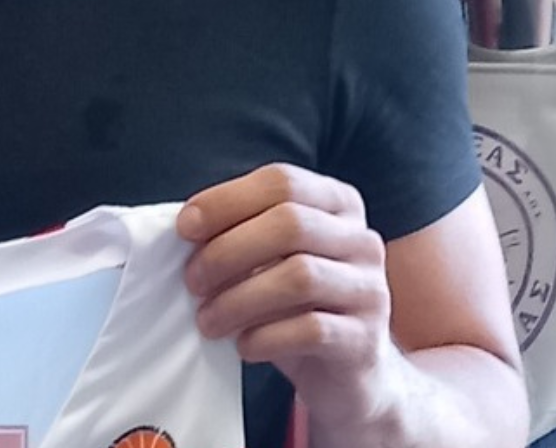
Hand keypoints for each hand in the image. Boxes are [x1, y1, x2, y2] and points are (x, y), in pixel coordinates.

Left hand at [178, 163, 399, 425]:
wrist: (348, 372)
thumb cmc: (297, 305)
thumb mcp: (273, 260)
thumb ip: (242, 235)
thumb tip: (189, 229)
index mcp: (338, 205)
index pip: (281, 182)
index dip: (227, 201)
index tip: (184, 228)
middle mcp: (362, 240)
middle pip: (290, 224)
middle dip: (227, 251)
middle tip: (192, 281)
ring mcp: (370, 289)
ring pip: (299, 276)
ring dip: (238, 299)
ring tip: (208, 320)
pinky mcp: (365, 340)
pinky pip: (311, 329)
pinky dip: (265, 337)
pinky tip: (243, 346)